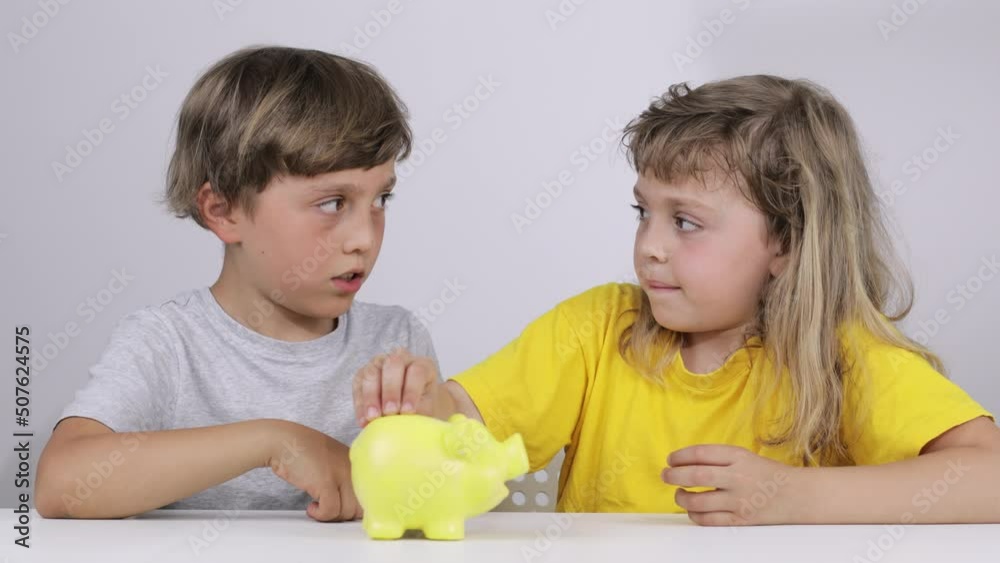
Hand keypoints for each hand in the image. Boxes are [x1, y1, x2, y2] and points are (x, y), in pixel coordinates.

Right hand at [266, 421, 361, 521]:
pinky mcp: (326, 482)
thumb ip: (347, 477)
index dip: (356, 506)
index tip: (342, 507)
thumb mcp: (334, 460)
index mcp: (358, 462)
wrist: (283, 441)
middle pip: (361, 506)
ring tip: (319, 506)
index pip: (369, 494)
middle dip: (345, 514)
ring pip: (347, 511)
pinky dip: (319, 514)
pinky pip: (330, 511)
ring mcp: (341, 474)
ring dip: (331, 515)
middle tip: (330, 509)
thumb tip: (354, 505)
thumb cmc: (305, 452)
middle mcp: (353, 467)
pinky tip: (311, 507)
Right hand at [352, 349, 438, 426]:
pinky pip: (358, 386)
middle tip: (390, 411)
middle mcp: (400, 359)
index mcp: (422, 365)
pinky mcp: (362, 375)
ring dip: (371, 397)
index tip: (408, 411)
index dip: (412, 391)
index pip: (417, 371)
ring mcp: (379, 364)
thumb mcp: (426, 409)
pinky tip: (363, 421)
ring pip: (371, 373)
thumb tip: (408, 421)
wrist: (407, 410)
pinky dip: (360, 404)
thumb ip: (419, 412)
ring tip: (373, 417)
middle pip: (393, 365)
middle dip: (391, 390)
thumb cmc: (421, 408)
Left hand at [661, 445, 803, 525]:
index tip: (671, 459)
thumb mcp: (743, 456)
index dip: (680, 456)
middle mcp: (738, 477)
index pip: (700, 453)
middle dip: (673, 476)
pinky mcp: (741, 519)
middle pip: (695, 476)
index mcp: (738, 456)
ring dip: (681, 498)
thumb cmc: (765, 473)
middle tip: (665, 475)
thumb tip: (682, 463)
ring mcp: (739, 500)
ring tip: (679, 494)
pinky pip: (709, 520)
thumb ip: (717, 459)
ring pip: (698, 502)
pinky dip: (695, 515)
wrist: (796, 495)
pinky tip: (692, 510)